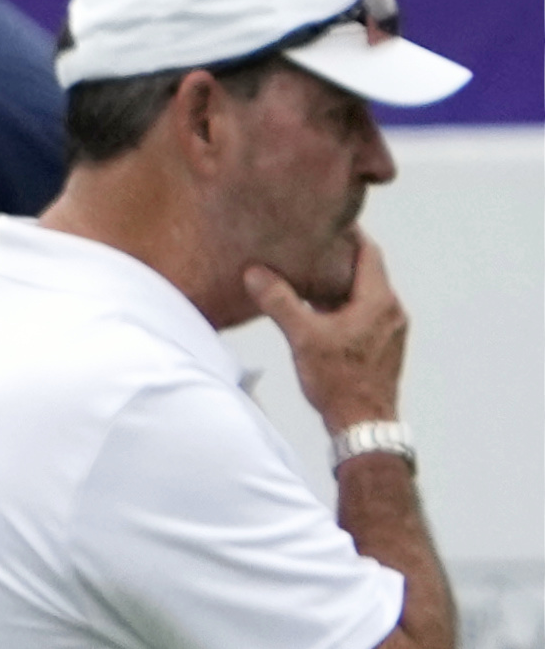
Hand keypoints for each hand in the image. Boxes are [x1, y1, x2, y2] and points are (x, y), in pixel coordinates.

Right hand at [248, 232, 413, 434]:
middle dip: (338, 261)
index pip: (369, 252)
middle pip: (367, 273)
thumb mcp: (303, 338)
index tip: (326, 223)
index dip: (349, 234)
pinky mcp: (386, 347)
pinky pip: (367, 316)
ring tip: (309, 282)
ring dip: (340, 287)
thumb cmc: (338, 381)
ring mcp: (392, 331)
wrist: (364, 424)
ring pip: (366, 296)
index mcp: (379, 301)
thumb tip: (255, 272)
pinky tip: (321, 317)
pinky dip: (346, 308)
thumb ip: (280, 302)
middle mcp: (392, 311)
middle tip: (309, 250)